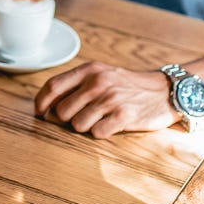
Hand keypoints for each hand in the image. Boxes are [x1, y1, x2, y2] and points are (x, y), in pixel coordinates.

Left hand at [33, 61, 177, 137]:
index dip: (41, 102)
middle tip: (82, 116)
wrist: (164, 91)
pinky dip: (101, 133)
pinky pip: (97, 133)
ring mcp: (111, 98)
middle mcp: (98, 82)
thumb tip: (45, 103)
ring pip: (77, 125)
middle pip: (62, 111)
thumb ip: (76, 84)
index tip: (40, 113)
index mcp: (89, 69)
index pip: (53, 86)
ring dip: (85, 127)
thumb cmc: (126, 85)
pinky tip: (111, 125)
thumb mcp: (101, 74)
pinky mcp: (124, 115)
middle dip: (67, 119)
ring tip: (100, 119)